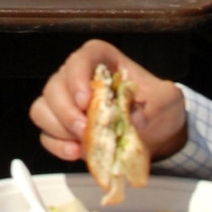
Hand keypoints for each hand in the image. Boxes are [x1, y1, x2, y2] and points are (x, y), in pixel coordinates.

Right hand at [31, 40, 187, 162]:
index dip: (78, 77)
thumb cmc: (159, 108)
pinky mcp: (63, 128)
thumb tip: (135, 122)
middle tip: (84, 129)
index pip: (82, 58)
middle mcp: (79, 77)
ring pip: (43, 108)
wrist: (158, 132)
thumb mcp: (167, 102)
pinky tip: (74, 153)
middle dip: (65, 111)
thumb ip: (153, 106)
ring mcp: (67, 103)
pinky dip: (56, 145)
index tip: (86, 101)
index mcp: (104, 61)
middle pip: (55, 85)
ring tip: (81, 143)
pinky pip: (46, 133)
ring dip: (58, 128)